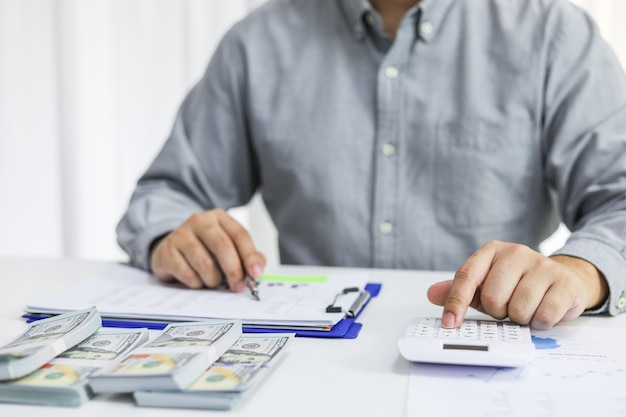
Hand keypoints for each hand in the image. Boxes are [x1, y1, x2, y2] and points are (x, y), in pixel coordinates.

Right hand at [149, 209, 264, 291]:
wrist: (172, 249)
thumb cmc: (205, 249)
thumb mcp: (228, 248)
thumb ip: (247, 256)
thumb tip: (257, 269)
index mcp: (219, 217)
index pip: (239, 234)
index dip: (250, 256)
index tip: (256, 273)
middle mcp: (199, 221)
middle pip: (222, 246)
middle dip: (233, 270)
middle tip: (237, 286)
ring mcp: (180, 234)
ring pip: (204, 263)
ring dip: (213, 279)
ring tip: (213, 281)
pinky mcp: (166, 250)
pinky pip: (187, 274)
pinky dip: (196, 283)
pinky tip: (196, 279)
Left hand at [427, 240, 607, 329]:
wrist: (563, 278)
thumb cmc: (518, 284)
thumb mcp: (485, 284)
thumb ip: (458, 290)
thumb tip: (432, 294)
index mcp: (491, 251)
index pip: (466, 276)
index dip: (456, 302)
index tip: (450, 323)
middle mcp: (516, 253)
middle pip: (493, 297)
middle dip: (498, 312)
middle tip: (508, 307)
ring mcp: (542, 265)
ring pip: (519, 309)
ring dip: (520, 319)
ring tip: (526, 308)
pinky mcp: (564, 282)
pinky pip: (544, 316)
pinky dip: (540, 322)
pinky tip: (543, 311)